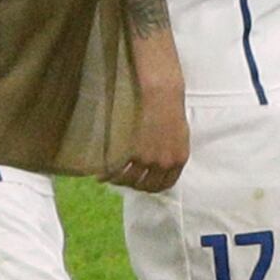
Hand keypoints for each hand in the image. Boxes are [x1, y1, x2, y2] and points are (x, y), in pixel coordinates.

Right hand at [108, 51, 189, 191]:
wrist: (160, 92)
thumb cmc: (169, 106)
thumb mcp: (179, 134)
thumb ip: (171, 152)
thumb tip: (161, 161)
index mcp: (179, 159)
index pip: (165, 185)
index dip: (152, 187)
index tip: (142, 184)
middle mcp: (164, 163)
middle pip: (146, 186)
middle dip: (134, 186)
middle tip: (124, 180)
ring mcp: (148, 159)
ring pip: (129, 181)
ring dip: (118, 181)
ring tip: (110, 177)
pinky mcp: (132, 151)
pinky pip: (116, 170)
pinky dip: (107, 175)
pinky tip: (100, 173)